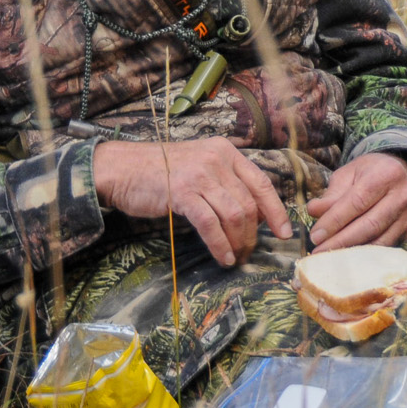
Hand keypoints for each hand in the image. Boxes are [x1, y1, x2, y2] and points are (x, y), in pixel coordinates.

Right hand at [92, 139, 291, 267]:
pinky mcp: (182, 193)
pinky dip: (220, 245)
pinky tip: (222, 256)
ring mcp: (199, 175)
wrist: (121, 169)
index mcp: (225, 151)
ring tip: (236, 256)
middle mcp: (216, 160)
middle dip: (254, 234)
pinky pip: (210, 225)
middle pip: (249, 203)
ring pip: (234, 215)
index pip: (261, 183)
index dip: (276, 210)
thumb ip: (225, 182)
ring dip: (239, 241)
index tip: (285, 232)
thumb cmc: (161, 171)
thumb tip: (253, 214)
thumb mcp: (200, 166)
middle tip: (250, 252)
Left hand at [305, 153, 406, 250]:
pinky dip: (367, 254)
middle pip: (370, 224)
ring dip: (353, 251)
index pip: (357, 202)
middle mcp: (404, 193)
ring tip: (332, 256)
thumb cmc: (367, 173)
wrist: (398, 172)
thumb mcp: (347, 175)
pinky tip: (349, 257)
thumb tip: (314, 211)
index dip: (335, 221)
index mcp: (386, 173)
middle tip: (320, 251)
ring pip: (380, 240)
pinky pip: (387, 245)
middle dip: (341, 241)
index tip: (315, 236)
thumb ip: (331, 194)